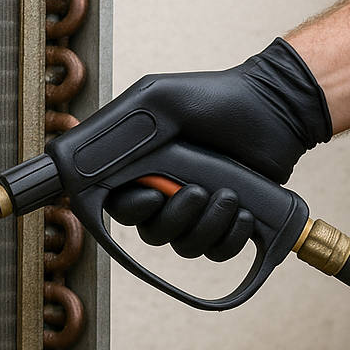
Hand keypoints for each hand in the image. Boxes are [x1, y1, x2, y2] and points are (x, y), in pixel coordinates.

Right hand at [102, 38, 330, 258]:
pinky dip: (231, 237)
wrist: (274, 109)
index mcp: (141, 170)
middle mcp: (164, 195)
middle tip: (200, 190)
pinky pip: (218, 252)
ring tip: (230, 195)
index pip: (118, 209)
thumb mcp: (157, 97)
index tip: (153, 194)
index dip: (133, 210)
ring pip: (185, 246)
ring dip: (209, 225)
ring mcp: (196, 212)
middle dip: (177, 217)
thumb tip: (75, 153)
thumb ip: (117, 124)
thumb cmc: (217, 98)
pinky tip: (244, 214)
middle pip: (152, 234)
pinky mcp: (227, 223)